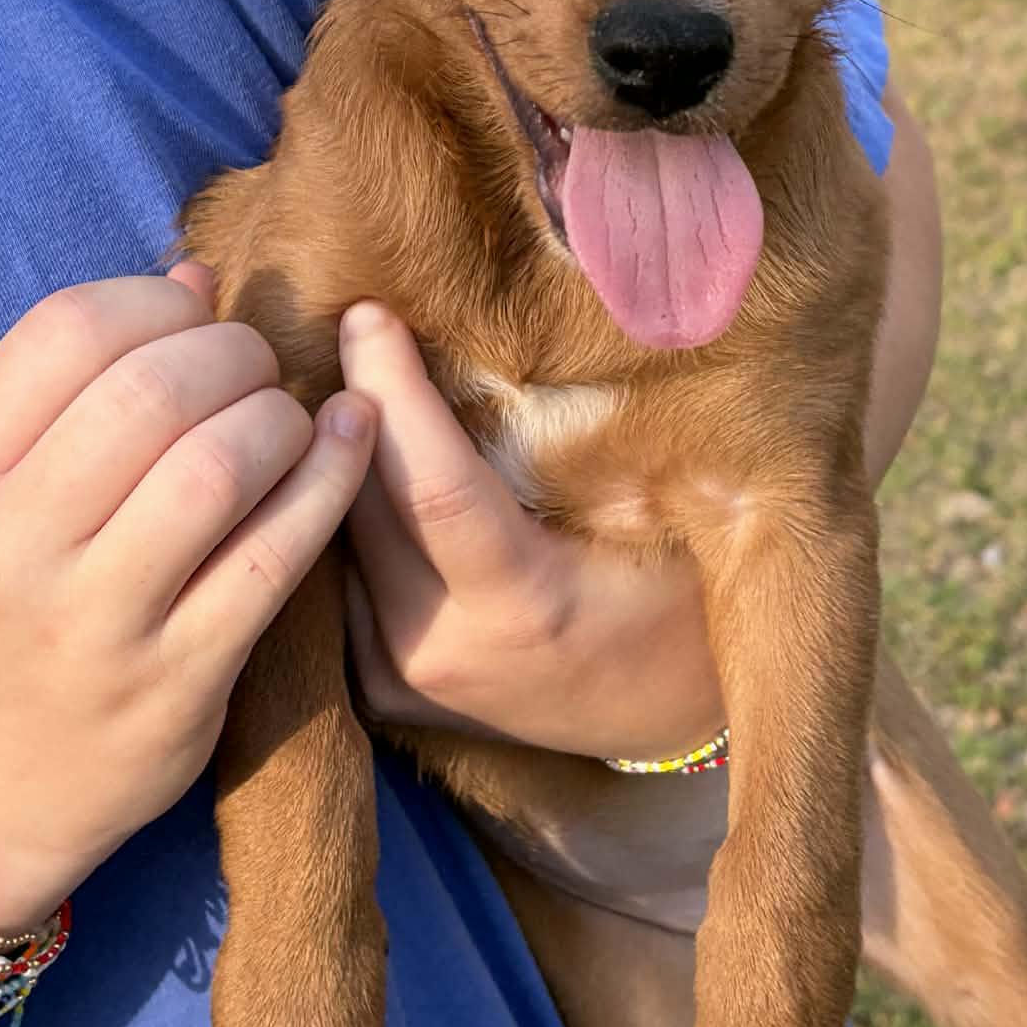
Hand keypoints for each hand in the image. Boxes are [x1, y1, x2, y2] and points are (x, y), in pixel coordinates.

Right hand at [0, 265, 375, 935]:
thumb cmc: (2, 608)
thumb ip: (71, 386)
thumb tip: (192, 273)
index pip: (66, 331)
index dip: (157, 300)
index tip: (196, 315)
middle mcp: (17, 547)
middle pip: (153, 390)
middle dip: (233, 355)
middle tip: (256, 371)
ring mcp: (100, 621)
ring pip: (219, 466)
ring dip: (282, 418)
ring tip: (293, 421)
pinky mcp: (182, 679)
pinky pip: (277, 552)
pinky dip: (330, 479)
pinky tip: (351, 442)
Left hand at [338, 302, 723, 762]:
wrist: (671, 714)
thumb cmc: (689, 597)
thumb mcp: (673, 513)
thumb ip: (602, 439)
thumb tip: (531, 331)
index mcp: (523, 605)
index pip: (431, 483)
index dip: (394, 391)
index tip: (367, 312)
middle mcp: (444, 649)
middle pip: (366, 503)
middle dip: (352, 404)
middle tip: (349, 318)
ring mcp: (404, 676)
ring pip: (340, 538)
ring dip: (337, 457)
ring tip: (346, 372)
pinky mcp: (383, 686)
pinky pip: (343, 574)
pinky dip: (345, 514)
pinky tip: (351, 457)